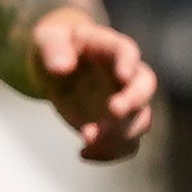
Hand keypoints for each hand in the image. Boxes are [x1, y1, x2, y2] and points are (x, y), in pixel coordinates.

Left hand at [22, 9, 158, 161]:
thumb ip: (54, 48)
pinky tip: (84, 153)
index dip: (129, 63)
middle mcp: (126, 75)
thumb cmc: (55, 44)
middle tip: (115, 111)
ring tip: (88, 138)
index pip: (126, 51)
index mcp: (109, 47)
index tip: (123, 75)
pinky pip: (125, 144)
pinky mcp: (115, 124)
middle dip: (134, 101)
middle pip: (144, 87)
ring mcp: (124, 101)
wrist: (57, 63)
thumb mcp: (46, 37)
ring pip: (139, 120)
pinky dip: (109, 153)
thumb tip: (61, 67)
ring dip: (120, 133)